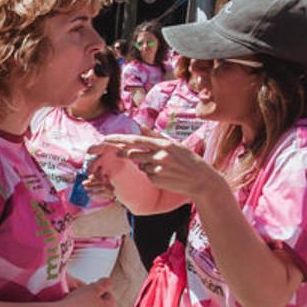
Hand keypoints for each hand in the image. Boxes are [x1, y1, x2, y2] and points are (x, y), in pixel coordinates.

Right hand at [56, 277, 115, 306]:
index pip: (109, 296)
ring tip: (76, 299)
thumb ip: (105, 283)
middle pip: (100, 305)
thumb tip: (108, 283)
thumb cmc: (77, 301)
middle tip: (84, 293)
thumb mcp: (94, 287)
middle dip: (93, 298)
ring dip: (85, 305)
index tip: (93, 287)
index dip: (102, 289)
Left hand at [92, 136, 224, 202]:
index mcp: (164, 145)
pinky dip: (152, 174)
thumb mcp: (175, 145)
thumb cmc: (188, 160)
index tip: (106, 138)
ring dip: (145, 165)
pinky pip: (147, 175)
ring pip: (141, 165)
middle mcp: (159, 156)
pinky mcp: (156, 180)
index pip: (136, 140)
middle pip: (132, 154)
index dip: (119, 139)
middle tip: (119, 154)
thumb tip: (139, 126)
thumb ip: (155, 136)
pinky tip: (166, 175)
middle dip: (124, 154)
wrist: (200, 180)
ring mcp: (157, 169)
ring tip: (162, 166)